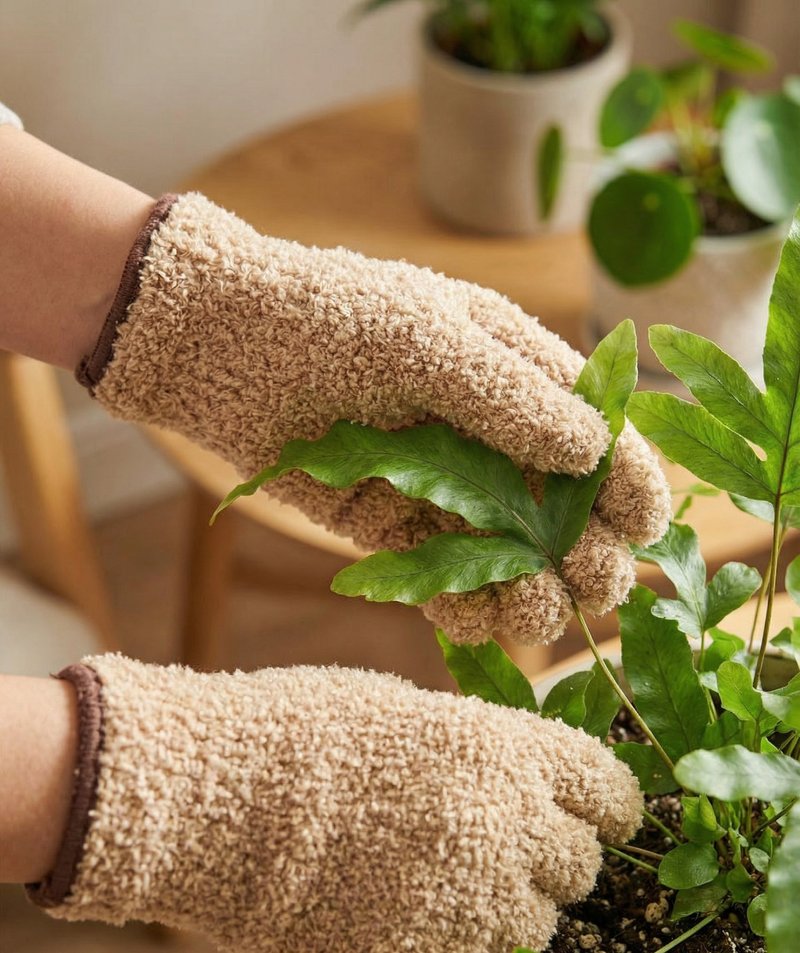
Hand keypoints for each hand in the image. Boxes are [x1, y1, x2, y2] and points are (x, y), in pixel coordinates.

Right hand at [31, 655, 642, 952]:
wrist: (210, 798)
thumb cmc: (299, 733)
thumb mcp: (407, 713)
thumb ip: (478, 752)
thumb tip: (519, 782)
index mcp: (505, 747)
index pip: (607, 788)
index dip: (605, 805)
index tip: (596, 818)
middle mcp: (508, 824)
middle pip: (581, 865)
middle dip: (549, 861)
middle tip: (493, 856)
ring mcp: (474, 903)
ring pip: (539, 932)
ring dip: (506, 918)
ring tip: (440, 896)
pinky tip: (421, 942)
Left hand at [83, 194, 670, 642]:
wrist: (214, 343)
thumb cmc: (325, 318)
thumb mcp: (425, 341)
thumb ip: (510, 397)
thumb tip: (594, 450)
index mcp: (513, 371)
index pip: (596, 434)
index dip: (630, 481)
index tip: (648, 529)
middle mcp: (485, 434)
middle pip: (562, 508)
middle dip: (588, 549)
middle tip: (592, 582)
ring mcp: (438, 484)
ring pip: (509, 553)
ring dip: (533, 589)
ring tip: (534, 610)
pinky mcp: (389, 524)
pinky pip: (443, 575)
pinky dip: (465, 603)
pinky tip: (473, 614)